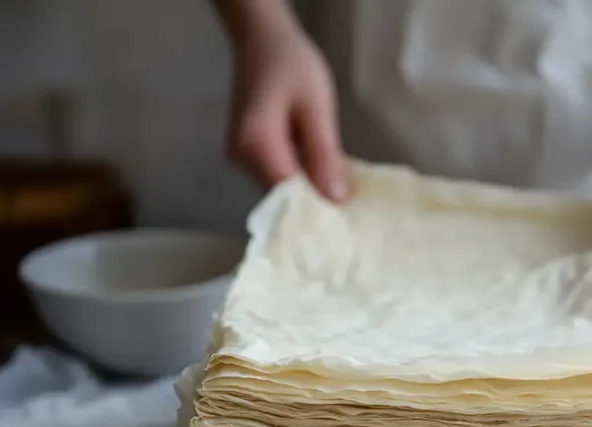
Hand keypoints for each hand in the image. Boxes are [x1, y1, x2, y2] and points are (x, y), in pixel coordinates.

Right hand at [225, 17, 347, 199]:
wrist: (263, 40)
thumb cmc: (292, 65)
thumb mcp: (317, 107)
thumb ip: (323, 154)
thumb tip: (336, 200)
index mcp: (256, 144)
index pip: (287, 195)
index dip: (317, 210)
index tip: (347, 221)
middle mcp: (241, 157)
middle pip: (281, 196)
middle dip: (315, 202)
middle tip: (351, 209)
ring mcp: (240, 156)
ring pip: (279, 189)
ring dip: (308, 191)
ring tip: (339, 192)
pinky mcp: (246, 153)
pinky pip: (275, 175)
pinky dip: (299, 178)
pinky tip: (321, 174)